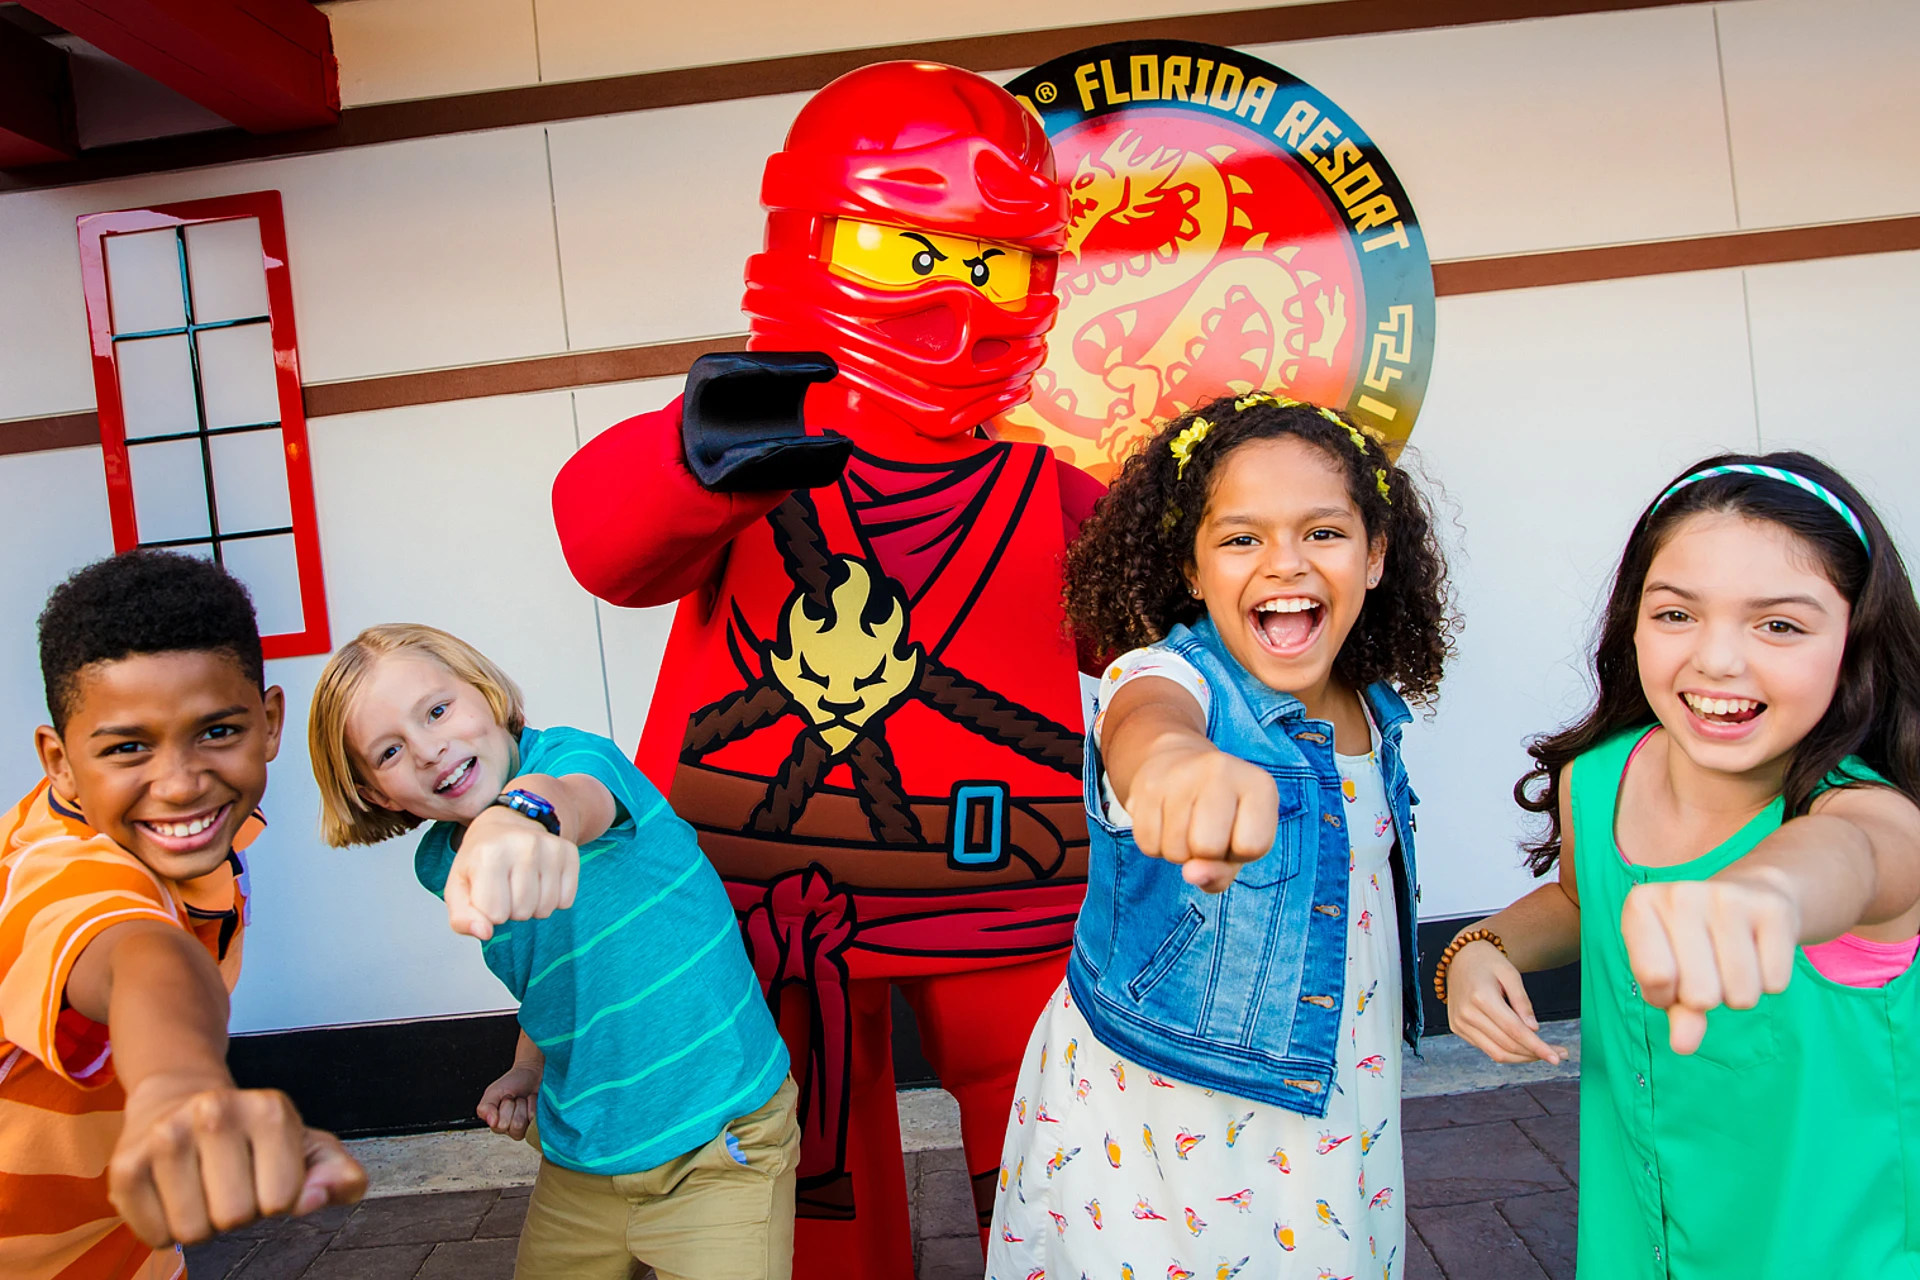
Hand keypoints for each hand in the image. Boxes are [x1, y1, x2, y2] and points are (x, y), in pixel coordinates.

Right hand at [110, 1073, 365, 1245]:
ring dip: (201, 1223)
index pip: (283, 1200)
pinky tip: (171, 1193)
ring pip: (192, 1232)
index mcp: (269, 1109)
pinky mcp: (124, 1166)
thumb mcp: (306, 1147)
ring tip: (201, 1186)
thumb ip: (337, 1174)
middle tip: (229, 1182)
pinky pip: (154, 1237)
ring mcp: (165, 1137)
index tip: (265, 1174)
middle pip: (234, 1218)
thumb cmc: (250, 1134)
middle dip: (237, 1213)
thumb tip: (319, 1198)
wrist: (178, 1097)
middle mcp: (215, 1112)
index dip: (276, 1200)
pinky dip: (165, 1229)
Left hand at [445, 807, 579, 940]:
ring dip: (532, 907)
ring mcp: (550, 847)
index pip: (495, 915)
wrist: (506, 825)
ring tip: (522, 886)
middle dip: (511, 910)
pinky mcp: (569, 851)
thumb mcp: (458, 888)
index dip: (489, 913)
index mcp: (489, 854)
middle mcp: (523, 845)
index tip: (487, 893)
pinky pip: (565, 901)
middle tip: (505, 888)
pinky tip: (541, 882)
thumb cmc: (480, 860)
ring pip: (545, 909)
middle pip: (522, 912)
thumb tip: (485, 933)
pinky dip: (553, 900)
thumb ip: (462, 918)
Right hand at [477, 1063, 541, 1139]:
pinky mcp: (540, 1124)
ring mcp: (527, 1129)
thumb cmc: (512, 1082)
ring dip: (527, 1105)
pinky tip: (534, 1101)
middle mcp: (513, 1130)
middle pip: (516, 1126)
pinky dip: (536, 1105)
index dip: (506, 1107)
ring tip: (525, 1099)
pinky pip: (539, 1119)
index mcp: (498, 1125)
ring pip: (528, 1124)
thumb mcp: (493, 1092)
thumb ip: (485, 1108)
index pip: (501, 1125)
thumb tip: (491, 1123)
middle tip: (517, 1098)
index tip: (507, 1097)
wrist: (531, 1072)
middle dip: (517, 1106)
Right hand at [1124, 741, 1277, 893]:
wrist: (1178, 764)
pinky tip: (1165, 823)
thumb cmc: (1220, 817)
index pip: (1252, 846)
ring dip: (1178, 853)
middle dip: (1204, 855)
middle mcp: (1221, 770)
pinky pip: (1147, 844)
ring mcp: (1181, 775)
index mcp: (1259, 785)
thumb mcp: (1237, 845)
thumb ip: (1222, 872)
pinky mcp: (1147, 785)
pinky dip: (1156, 846)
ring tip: (1185, 827)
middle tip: (1206, 833)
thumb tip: (1190, 874)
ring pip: (1174, 851)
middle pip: (1207, 848)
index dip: (1239, 854)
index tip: (1235, 834)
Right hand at [1443, 941, 1563, 1064]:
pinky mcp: (1458, 1028)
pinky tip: (1521, 1046)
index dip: (1537, 1046)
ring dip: (1522, 1058)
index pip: (1514, 1030)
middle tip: (1557, 1055)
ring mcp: (1460, 1023)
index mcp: (1481, 997)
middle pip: (1507, 1045)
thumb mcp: (1511, 974)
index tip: (1556, 1057)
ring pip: (1497, 1053)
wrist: (1460, 957)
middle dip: (1534, 1053)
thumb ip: (1523, 1002)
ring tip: (1541, 1053)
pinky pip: (1486, 1048)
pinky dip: (1507, 1052)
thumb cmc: (1487, 962)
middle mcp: (1467, 1013)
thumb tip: (1534, 1030)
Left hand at [1620, 875, 1798, 1054]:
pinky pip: (1775, 983)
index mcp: (1641, 905)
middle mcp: (1680, 895)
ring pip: (1742, 995)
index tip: (1669, 977)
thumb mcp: (1668, 971)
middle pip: (1701, 995)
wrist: (1748, 893)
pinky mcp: (1772, 909)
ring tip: (1730, 960)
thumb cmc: (1692, 942)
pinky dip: (1768, 981)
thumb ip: (1672, 1009)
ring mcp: (1728, 898)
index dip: (1666, 995)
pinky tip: (1757, 951)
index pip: (1654, 979)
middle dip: (1706, 998)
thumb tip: (1683, 1046)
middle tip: (1707, 967)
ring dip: (1738, 993)